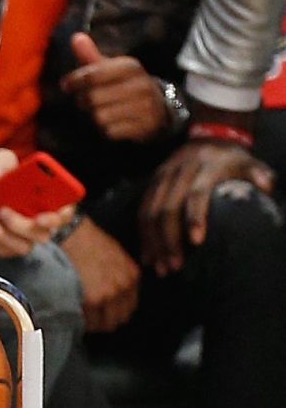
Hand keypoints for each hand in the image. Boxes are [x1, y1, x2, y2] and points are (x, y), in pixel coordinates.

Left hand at [0, 147, 76, 257]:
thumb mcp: (0, 160)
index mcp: (50, 200)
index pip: (66, 212)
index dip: (62, 215)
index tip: (47, 212)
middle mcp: (41, 222)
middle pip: (43, 233)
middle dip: (23, 225)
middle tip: (3, 210)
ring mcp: (25, 237)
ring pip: (22, 246)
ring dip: (2, 233)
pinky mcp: (6, 246)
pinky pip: (1, 248)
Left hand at [60, 33, 167, 141]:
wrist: (158, 109)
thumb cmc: (125, 85)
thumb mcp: (111, 68)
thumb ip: (91, 56)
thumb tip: (75, 37)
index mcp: (130, 67)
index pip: (93, 75)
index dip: (75, 81)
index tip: (66, 85)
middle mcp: (139, 85)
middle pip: (93, 98)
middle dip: (83, 101)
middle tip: (84, 101)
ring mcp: (144, 107)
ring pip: (100, 116)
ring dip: (95, 117)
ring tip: (101, 111)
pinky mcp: (143, 126)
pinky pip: (111, 131)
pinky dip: (107, 130)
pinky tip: (113, 123)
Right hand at [63, 216, 139, 330]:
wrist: (70, 235)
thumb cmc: (87, 241)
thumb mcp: (115, 256)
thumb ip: (120, 277)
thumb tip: (115, 295)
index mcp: (131, 276)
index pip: (129, 308)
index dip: (115, 312)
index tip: (105, 313)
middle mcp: (123, 288)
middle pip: (118, 319)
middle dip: (105, 321)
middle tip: (92, 317)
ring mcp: (108, 295)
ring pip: (104, 324)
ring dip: (93, 323)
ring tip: (82, 316)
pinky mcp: (92, 300)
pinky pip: (89, 321)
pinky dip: (82, 320)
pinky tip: (75, 311)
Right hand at [138, 140, 274, 276]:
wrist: (209, 138)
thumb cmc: (232, 161)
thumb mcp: (248, 162)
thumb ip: (257, 173)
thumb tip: (265, 185)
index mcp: (205, 166)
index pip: (196, 193)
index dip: (195, 217)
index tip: (196, 242)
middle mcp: (179, 170)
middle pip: (168, 208)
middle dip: (169, 240)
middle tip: (175, 266)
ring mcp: (162, 175)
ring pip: (150, 211)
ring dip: (153, 242)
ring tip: (161, 268)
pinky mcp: (152, 182)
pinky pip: (142, 210)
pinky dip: (143, 236)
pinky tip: (148, 257)